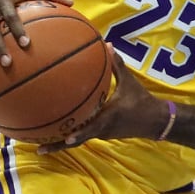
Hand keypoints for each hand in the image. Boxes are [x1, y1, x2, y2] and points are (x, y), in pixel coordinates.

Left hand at [38, 44, 165, 153]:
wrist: (156, 120)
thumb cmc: (142, 100)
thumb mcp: (130, 82)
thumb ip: (117, 65)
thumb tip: (108, 45)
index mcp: (108, 117)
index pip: (91, 130)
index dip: (77, 136)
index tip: (63, 140)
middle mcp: (102, 130)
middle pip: (77, 140)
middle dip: (58, 145)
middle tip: (38, 148)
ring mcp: (102, 134)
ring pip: (80, 138)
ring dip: (63, 142)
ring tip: (43, 143)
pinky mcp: (104, 134)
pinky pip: (86, 134)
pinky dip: (73, 134)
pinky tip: (63, 129)